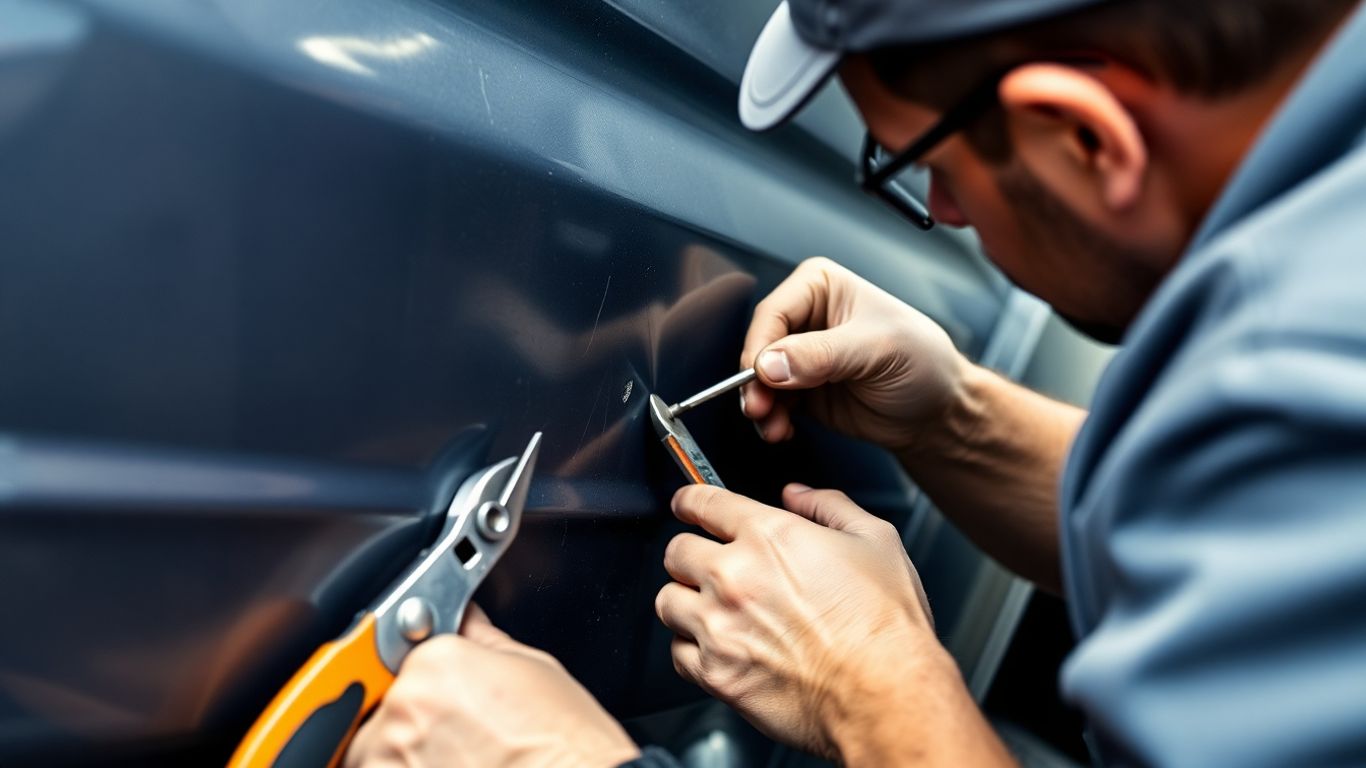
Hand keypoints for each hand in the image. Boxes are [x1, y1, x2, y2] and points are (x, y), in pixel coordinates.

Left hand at [346, 605, 638, 767]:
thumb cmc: (567, 745)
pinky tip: (451, 767)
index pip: (404, 654)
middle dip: (412, 716)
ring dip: (405, 752)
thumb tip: (466, 618)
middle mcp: (407, 708)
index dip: (424, 676)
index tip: (437, 692)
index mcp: (437, 663)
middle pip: (386, 704)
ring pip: (374, 749)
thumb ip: (483, 640)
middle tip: (459, 732)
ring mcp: (394, 756)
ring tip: (458, 758)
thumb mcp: (536, 670)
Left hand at [655, 483, 939, 759]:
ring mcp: (719, 627)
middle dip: (689, 554)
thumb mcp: (876, 539)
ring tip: (709, 608)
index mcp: (769, 536)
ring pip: (667, 601)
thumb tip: (798, 494)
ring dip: (685, 600)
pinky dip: (691, 648)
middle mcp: (734, 576)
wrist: (885, 695)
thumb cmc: (885, 627)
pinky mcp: (715, 674)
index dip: (689, 502)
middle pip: (675, 552)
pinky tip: (716, 646)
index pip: (702, 503)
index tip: (686, 506)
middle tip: (707, 565)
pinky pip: (677, 653)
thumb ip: (829, 505)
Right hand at [741, 257, 967, 450]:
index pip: (774, 313)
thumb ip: (822, 355)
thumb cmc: (923, 364)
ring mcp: (801, 356)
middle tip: (760, 408)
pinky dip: (770, 419)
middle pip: (759, 347)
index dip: (761, 347)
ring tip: (773, 425)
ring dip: (760, 405)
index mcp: (822, 287)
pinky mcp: (801, 389)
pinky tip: (782, 429)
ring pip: (759, 379)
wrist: (938, 413)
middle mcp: (807, 318)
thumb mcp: (877, 350)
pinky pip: (770, 403)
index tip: (760, 377)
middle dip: (755, 382)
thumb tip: (771, 364)